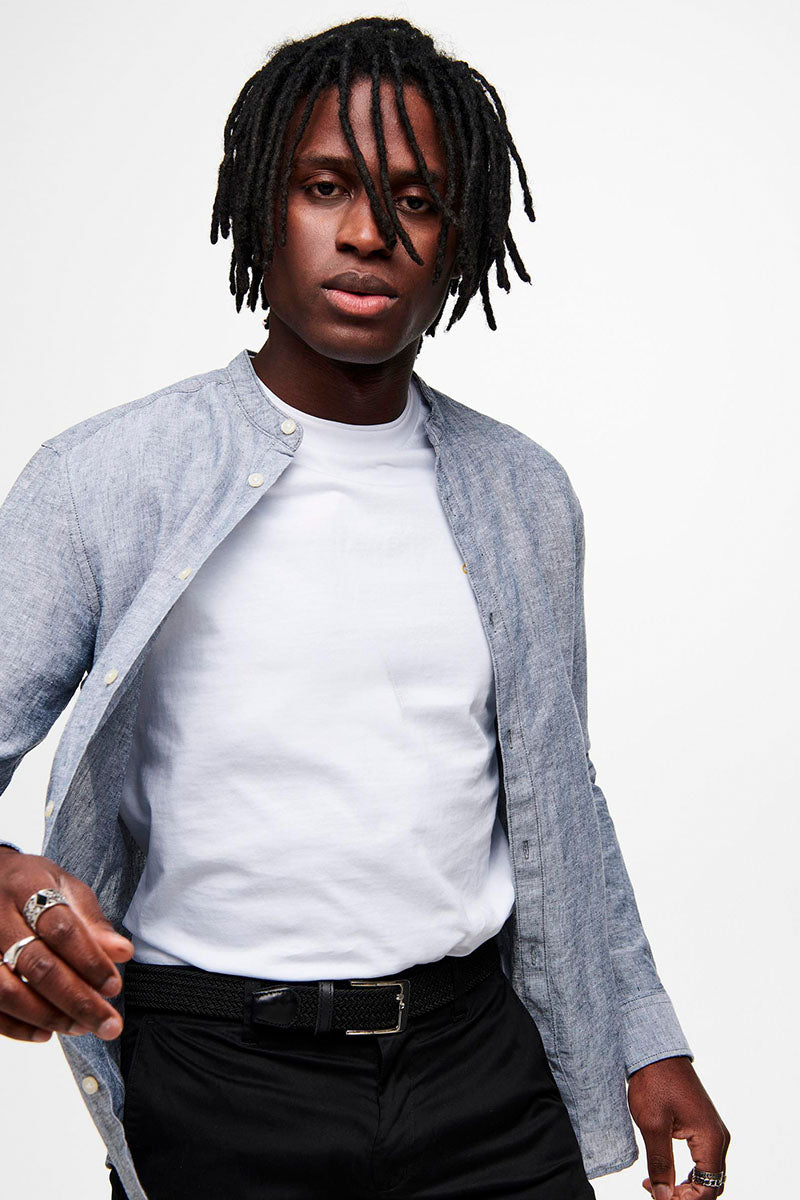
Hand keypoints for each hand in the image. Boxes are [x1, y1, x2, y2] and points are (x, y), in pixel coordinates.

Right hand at [0, 848, 133, 1042]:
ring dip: (48, 1016)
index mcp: (28, 887)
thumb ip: (92, 923)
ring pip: (6, 991)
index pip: (61, 929)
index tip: (113, 987)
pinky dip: (16, 1027)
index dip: (89, 961)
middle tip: (107, 1024)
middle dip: (76, 999)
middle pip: (37, 964)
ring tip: (82, 1027)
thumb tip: (122, 953)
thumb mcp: (66, 889)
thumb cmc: (34, 886)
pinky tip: (46, 1033)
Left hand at [627, 1055, 729, 1198]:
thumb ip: (660, 1164)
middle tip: (655, 1193)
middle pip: (710, 1185)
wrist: (655, 1051)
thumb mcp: (653, 1125)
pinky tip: (663, 1173)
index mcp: (711, 1139)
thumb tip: (663, 1197)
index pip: (707, 1189)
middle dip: (684, 1197)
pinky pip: (701, 1161)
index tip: (658, 1197)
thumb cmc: (654, 1082)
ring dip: (684, 1187)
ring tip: (655, 1185)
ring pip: (706, 1175)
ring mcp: (712, 1131)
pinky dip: (686, 1174)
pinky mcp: (702, 1126)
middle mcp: (718, 1137)